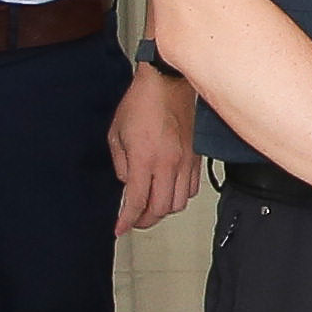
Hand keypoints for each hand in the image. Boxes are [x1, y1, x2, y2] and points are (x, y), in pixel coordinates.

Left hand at [110, 65, 204, 235]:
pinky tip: (169, 191)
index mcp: (145, 158)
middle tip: (135, 220)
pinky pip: (191, 189)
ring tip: (152, 207)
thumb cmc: (141, 102)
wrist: (167, 83)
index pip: (136, 201)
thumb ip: (120, 164)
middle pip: (161, 209)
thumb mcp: (116, 133)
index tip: (119, 229)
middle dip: (145, 220)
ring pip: (179, 203)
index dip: (126, 220)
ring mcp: (185, 162)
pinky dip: (179, 197)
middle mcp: (168, 164)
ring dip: (164, 210)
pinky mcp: (196, 158)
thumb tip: (128, 182)